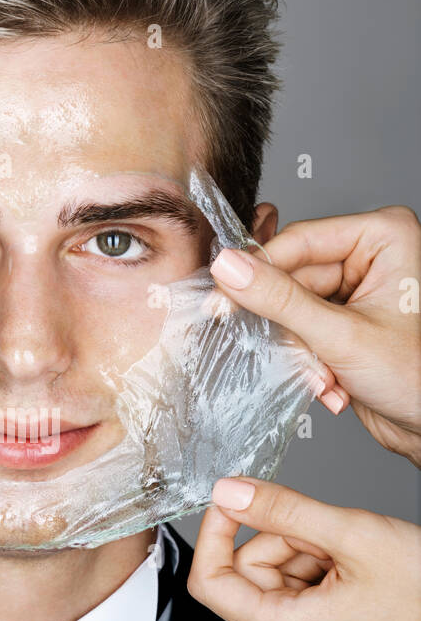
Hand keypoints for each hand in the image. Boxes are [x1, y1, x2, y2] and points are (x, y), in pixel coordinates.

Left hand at [188, 477, 420, 620]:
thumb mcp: (351, 534)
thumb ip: (282, 510)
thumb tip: (230, 493)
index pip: (210, 583)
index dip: (214, 534)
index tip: (229, 501)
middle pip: (248, 576)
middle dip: (282, 539)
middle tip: (327, 530)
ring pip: (277, 579)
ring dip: (307, 550)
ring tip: (352, 551)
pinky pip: (302, 593)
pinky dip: (321, 568)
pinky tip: (357, 565)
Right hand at [210, 206, 420, 465]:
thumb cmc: (418, 377)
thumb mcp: (342, 336)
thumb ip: (280, 300)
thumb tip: (230, 268)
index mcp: (383, 236)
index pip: (299, 241)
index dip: (256, 272)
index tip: (220, 297)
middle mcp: (370, 255)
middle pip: (292, 278)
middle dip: (290, 328)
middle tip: (286, 353)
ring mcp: (356, 288)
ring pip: (291, 310)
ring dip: (300, 352)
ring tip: (323, 377)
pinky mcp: (344, 320)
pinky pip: (301, 330)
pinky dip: (308, 361)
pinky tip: (330, 384)